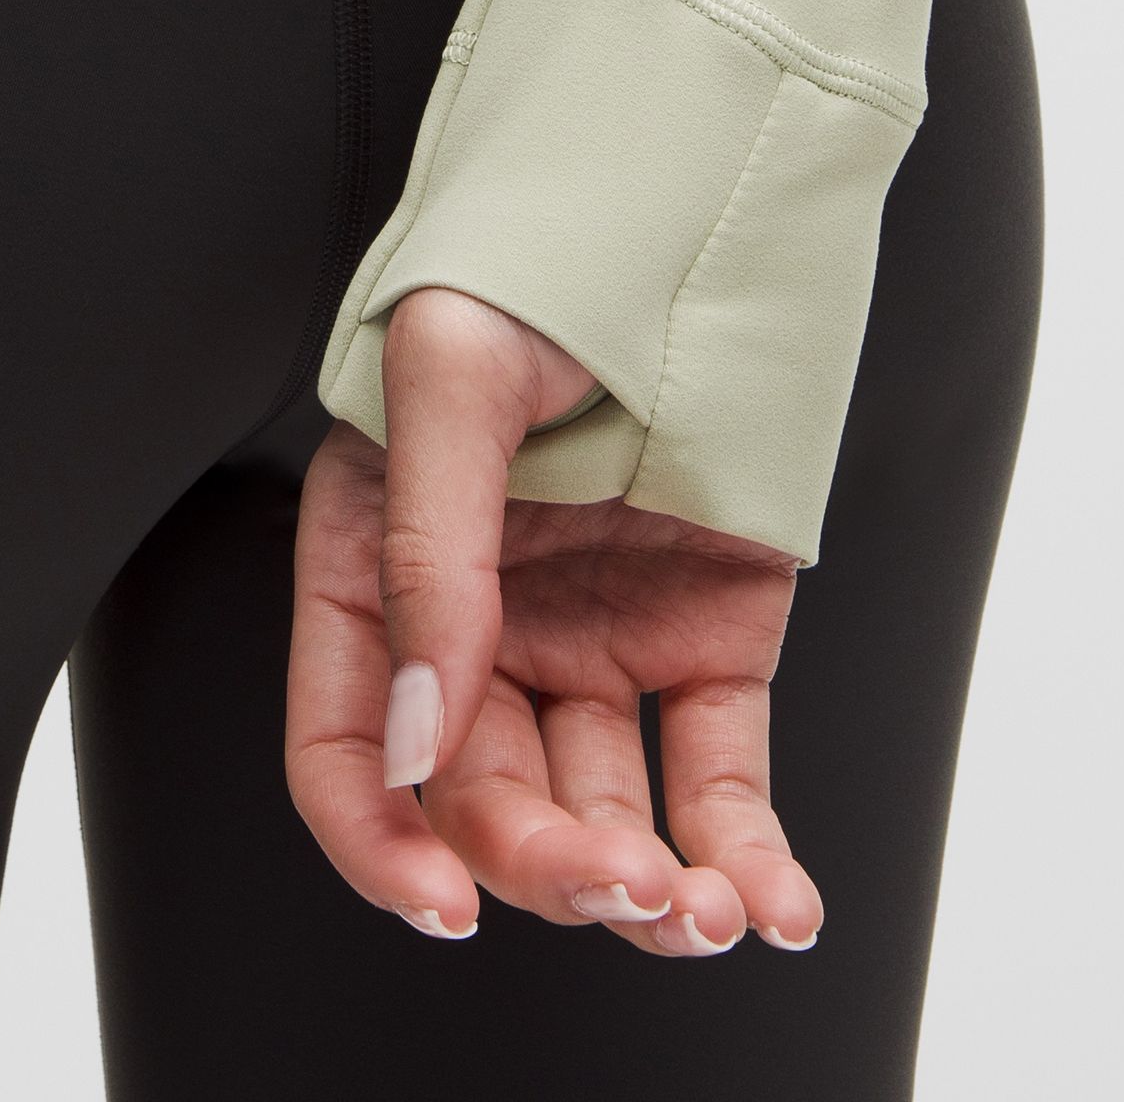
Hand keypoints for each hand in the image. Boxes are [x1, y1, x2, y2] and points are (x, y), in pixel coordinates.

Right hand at [288, 291, 816, 955]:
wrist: (696, 211)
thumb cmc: (544, 269)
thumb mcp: (452, 379)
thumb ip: (426, 554)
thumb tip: (416, 735)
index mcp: (378, 568)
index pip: (348, 745)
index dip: (381, 840)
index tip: (444, 899)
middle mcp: (481, 626)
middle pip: (484, 798)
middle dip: (545, 866)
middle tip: (619, 883)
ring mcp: (596, 638)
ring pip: (602, 811)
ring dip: (648, 888)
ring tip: (704, 912)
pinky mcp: (706, 637)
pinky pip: (716, 773)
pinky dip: (748, 852)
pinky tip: (775, 906)